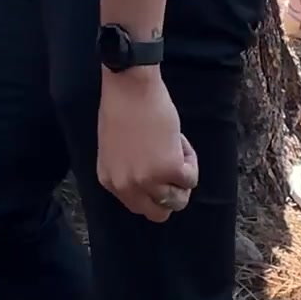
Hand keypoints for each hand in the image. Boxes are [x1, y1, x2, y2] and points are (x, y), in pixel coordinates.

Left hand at [97, 69, 198, 222]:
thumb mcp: (116, 148)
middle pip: (158, 213)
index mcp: (109, 181)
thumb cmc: (122, 107)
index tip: (158, 168)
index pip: (138, 205)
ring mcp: (148, 181)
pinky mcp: (169, 170)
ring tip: (174, 146)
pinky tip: (178, 139)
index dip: (154, 188)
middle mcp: (126, 187)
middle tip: (175, 167)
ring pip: (178, 200)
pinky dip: (191, 160)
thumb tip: (154, 182)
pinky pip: (191, 179)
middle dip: (171, 194)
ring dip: (182, 175)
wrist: (130, 87)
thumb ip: (129, 169)